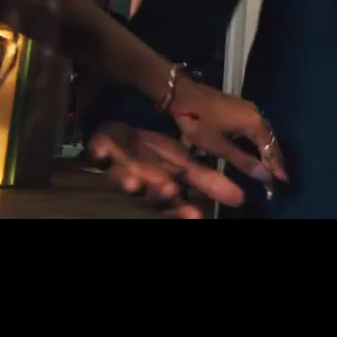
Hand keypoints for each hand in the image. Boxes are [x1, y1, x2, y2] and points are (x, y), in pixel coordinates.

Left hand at [87, 121, 244, 218]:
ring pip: (120, 178)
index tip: (195, 214)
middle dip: (155, 195)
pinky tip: (102, 153)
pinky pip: (95, 152)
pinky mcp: (99, 149)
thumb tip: (241, 199)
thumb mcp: (185, 164)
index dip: (180, 211)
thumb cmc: (156, 149)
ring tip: (135, 181)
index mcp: (159, 187)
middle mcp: (138, 181)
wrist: (127, 122)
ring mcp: (116, 165)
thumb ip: (208, 183)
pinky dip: (99, 152)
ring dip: (127, 180)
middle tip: (168, 189)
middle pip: (143, 195)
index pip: (170, 206)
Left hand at [170, 80, 287, 189]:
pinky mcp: (241, 108)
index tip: (283, 182)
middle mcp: (256, 114)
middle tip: (279, 178)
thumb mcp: (219, 146)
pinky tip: (256, 150)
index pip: (270, 150)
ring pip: (264, 133)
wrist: (183, 94)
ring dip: (267, 150)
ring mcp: (249, 109)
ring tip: (270, 167)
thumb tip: (265, 176)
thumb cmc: (199, 122)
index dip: (276, 167)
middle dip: (274, 159)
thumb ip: (243, 161)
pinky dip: (259, 142)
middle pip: (271, 140)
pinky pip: (256, 128)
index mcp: (254, 123)